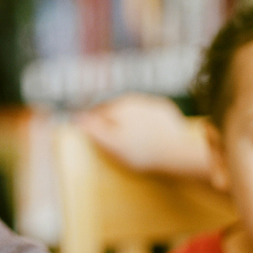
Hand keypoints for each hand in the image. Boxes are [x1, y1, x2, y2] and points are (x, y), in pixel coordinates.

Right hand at [75, 94, 210, 181]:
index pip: (96, 113)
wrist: (176, 152)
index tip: (90, 136)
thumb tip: (76, 117)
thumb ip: (93, 130)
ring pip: (132, 110)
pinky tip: (146, 133)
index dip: (91, 124)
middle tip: (109, 139)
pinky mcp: (165, 111)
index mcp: (118, 108)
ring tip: (127, 137)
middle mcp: (133, 100)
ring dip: (127, 119)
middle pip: (114, 110)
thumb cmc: (141, 152)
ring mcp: (151, 104)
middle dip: (109, 120)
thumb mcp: (112, 145)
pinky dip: (145, 121)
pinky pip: (149, 114)